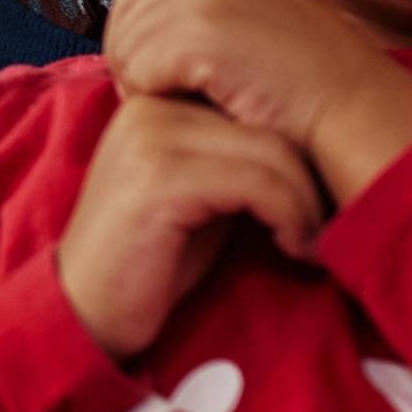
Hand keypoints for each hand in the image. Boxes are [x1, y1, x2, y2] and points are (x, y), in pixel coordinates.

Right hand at [55, 93, 321, 360]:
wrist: (87, 312)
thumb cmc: (151, 261)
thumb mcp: (201, 193)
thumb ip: (237, 156)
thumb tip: (314, 143)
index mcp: (159, 99)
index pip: (254, 101)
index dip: (299, 148)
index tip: (316, 199)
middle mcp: (151, 105)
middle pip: (270, 124)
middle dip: (311, 179)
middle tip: (324, 228)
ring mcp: (152, 137)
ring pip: (272, 152)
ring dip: (306, 204)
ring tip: (309, 243)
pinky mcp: (160, 177)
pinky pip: (255, 183)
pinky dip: (288, 217)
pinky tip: (291, 247)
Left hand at [102, 0, 411, 202]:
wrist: (357, 112)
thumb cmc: (304, 90)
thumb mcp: (250, 30)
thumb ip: (196, 20)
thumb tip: (129, 44)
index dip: (138, 46)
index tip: (165, 86)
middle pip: (123, 18)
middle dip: (134, 65)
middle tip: (171, 105)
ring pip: (126, 47)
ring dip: (147, 87)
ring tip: (192, 109)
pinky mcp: (202, 29)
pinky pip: (138, 71)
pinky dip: (158, 100)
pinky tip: (199, 111)